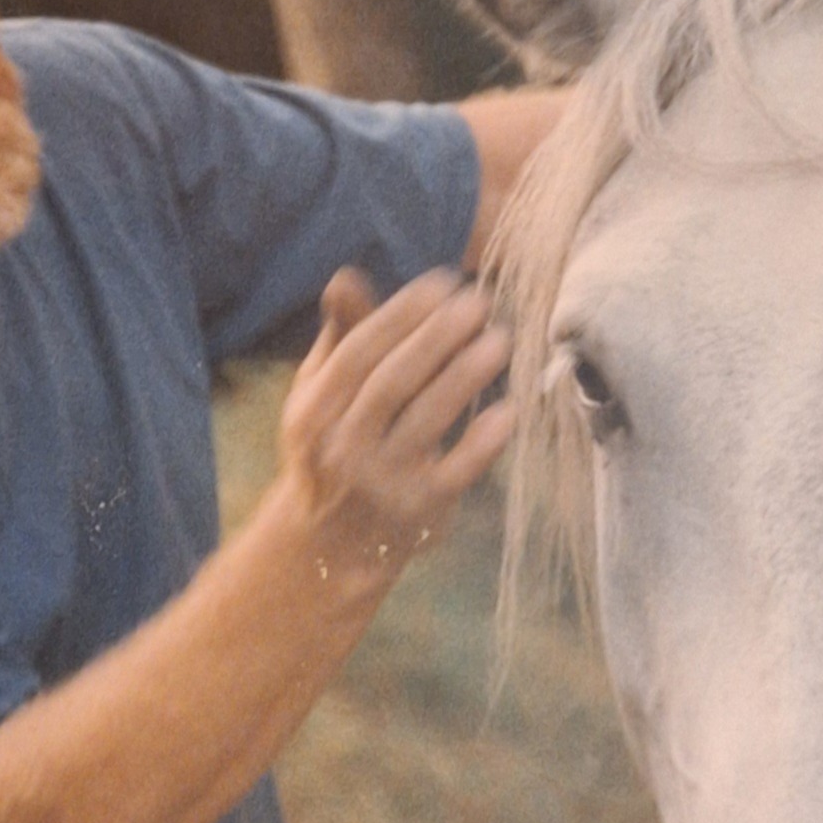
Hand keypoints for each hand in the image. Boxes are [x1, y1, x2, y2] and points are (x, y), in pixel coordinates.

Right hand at [277, 266, 514, 579]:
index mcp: (313, 411)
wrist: (327, 546)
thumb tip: (346, 276)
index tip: (443, 283)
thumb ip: (340, 338)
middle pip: (394, 381)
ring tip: (499, 341)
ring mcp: (382, 480)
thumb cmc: (330, 449)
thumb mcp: (319, 396)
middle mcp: (343, 445)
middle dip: (437, 337)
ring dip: (465, 376)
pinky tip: (508, 410)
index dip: (401, 314)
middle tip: (479, 303)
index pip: (359, 352)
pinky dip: (482, 443)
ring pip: (427, 419)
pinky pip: (457, 472)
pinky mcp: (420, 510)